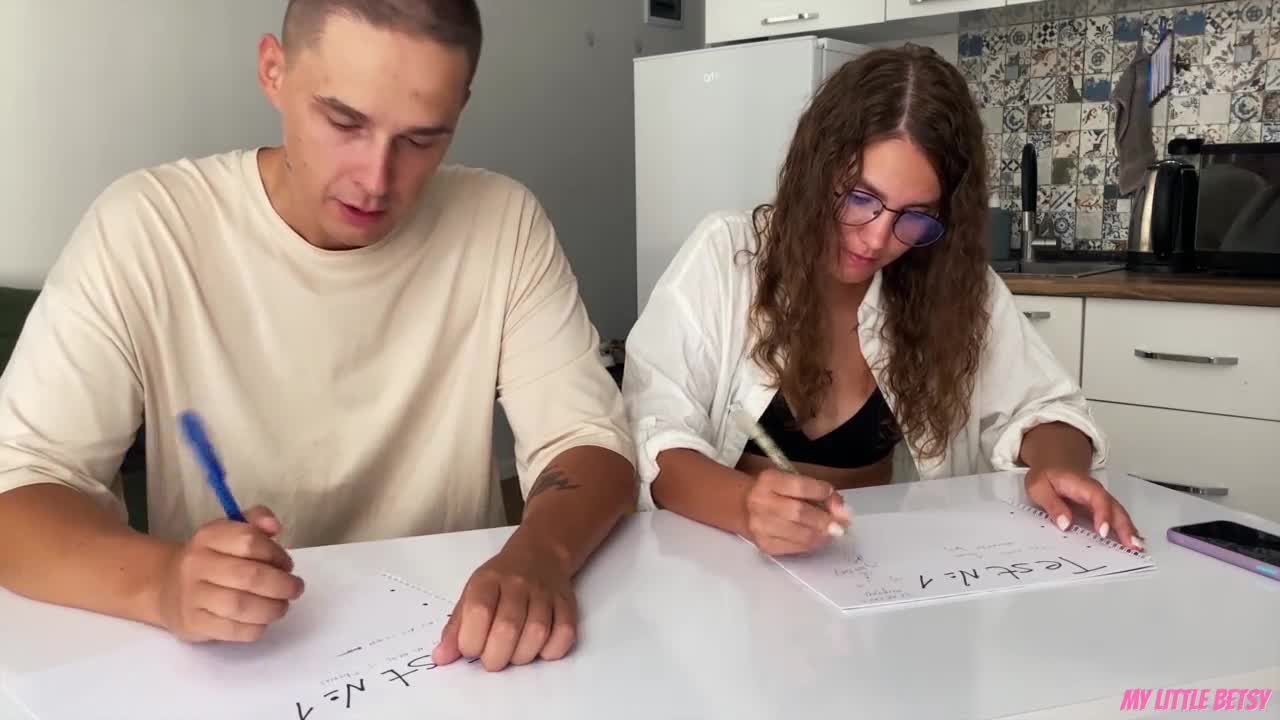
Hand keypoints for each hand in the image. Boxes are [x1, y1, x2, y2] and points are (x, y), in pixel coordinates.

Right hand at [154, 505, 304, 642]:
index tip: (287, 565)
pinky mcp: (193, 623)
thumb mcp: (230, 531)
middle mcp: (197, 563)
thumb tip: (275, 526)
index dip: (276, 554)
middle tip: (295, 589)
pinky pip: (231, 630)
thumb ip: (256, 522)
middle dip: (282, 585)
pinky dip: (255, 628)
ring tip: (282, 607)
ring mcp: (192, 595)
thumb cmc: (212, 558)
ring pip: (241, 605)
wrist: (167, 586)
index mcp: (209, 536)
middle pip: (249, 576)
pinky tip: (262, 622)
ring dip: (271, 609)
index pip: (250, 541)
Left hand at [431, 540, 576, 671]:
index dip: (470, 641)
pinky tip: (538, 649)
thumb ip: (456, 627)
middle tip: (492, 659)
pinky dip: (551, 650)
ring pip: (537, 633)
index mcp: (488, 580)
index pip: (478, 612)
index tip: (470, 649)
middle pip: (508, 627)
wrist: (540, 555)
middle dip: (496, 656)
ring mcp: (545, 593)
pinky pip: (564, 633)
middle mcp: (518, 584)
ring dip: (522, 655)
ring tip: (513, 654)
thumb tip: (441, 658)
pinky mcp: (566, 604)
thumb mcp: (471, 594)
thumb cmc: (500, 581)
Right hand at [743, 469, 850, 555]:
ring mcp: (761, 527)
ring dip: (823, 534)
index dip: (823, 492)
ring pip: (801, 534)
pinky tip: (817, 538)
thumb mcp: (791, 481)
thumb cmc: (775, 492)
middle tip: (841, 523)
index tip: (833, 497)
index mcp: (768, 481)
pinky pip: (796, 548)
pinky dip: (812, 544)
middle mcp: (760, 503)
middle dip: (826, 519)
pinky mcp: (765, 545)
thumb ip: (816, 490)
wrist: (743, 507)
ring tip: (832, 532)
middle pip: (800, 513)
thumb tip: (842, 510)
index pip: (801, 486)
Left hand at [1024, 466, 1144, 550]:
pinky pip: (1115, 518)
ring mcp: (1100, 500)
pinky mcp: (1101, 508)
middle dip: (1125, 527)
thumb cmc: (1046, 476)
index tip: (1103, 532)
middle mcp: (1095, 492)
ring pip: (1118, 514)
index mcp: (1080, 485)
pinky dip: (1125, 530)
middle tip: (1132, 545)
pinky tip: (1132, 542)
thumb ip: (1052, 504)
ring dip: (1129, 530)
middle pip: (1114, 508)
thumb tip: (1065, 523)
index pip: (1097, 499)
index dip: (1103, 515)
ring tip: (1137, 548)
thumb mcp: (1038, 487)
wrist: (1054, 464)